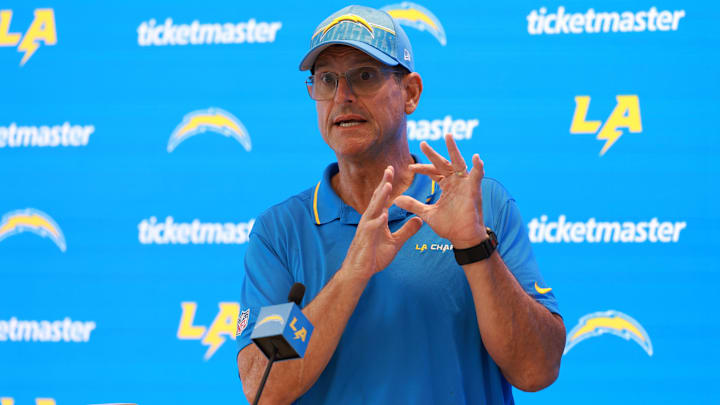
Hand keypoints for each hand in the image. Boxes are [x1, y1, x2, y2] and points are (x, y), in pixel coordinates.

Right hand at [342, 166, 423, 279]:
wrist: (360, 271)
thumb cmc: (374, 256)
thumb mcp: (396, 242)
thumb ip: (407, 230)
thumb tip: (419, 220)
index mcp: (377, 218)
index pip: (382, 198)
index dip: (387, 184)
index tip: (393, 170)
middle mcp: (370, 219)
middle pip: (377, 198)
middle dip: (383, 183)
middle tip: (390, 168)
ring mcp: (366, 228)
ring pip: (373, 209)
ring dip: (380, 198)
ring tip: (387, 185)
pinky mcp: (365, 239)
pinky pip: (371, 229)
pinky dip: (377, 222)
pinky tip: (383, 215)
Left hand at [395, 134, 486, 248]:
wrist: (462, 238)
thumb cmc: (449, 226)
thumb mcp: (427, 213)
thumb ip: (414, 205)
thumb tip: (396, 199)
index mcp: (446, 186)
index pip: (433, 172)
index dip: (422, 169)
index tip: (410, 168)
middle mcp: (456, 182)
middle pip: (443, 163)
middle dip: (433, 154)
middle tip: (422, 143)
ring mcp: (465, 184)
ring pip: (459, 163)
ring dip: (454, 150)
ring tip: (448, 136)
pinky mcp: (474, 190)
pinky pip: (477, 175)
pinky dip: (478, 167)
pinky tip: (476, 157)